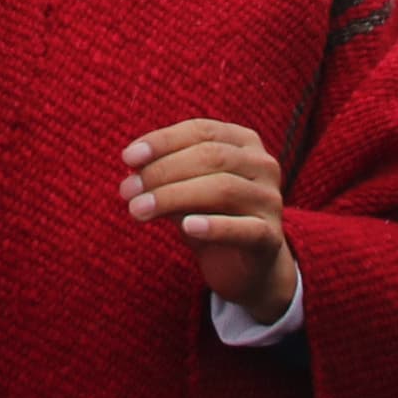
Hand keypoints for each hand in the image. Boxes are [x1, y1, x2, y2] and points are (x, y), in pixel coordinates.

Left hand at [120, 119, 295, 322]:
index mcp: (244, 143)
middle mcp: (263, 165)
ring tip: (138, 210)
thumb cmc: (210, 216)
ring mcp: (270, 200)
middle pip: (211, 157)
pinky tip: (187, 226)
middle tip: (127, 191)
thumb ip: (163, 178)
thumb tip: (132, 172)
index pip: (201, 131)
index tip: (128, 158)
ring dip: (173, 197)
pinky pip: (244, 228)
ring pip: (222, 189)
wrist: (244, 266)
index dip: (163, 141)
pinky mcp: (270, 237)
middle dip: (162, 171)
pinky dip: (214, 226)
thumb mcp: (183, 192)